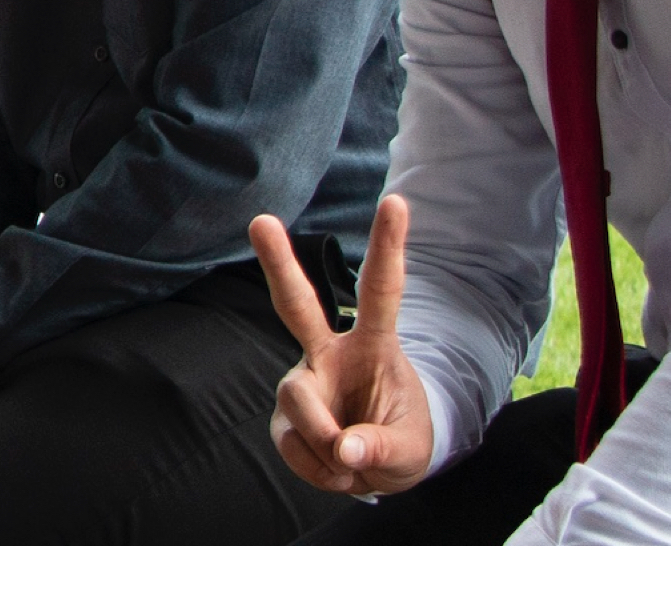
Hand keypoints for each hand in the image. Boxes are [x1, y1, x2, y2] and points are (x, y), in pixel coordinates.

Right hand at [250, 195, 433, 497]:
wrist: (376, 468)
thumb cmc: (401, 439)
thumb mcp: (410, 451)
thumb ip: (381, 448)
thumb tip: (343, 448)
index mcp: (374, 344)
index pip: (381, 292)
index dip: (388, 247)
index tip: (395, 202)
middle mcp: (330, 352)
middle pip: (297, 304)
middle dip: (278, 263)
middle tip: (261, 221)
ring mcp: (303, 381)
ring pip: (296, 398)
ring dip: (322, 440)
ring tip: (348, 463)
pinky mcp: (284, 416)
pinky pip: (290, 443)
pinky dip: (315, 468)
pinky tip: (333, 468)